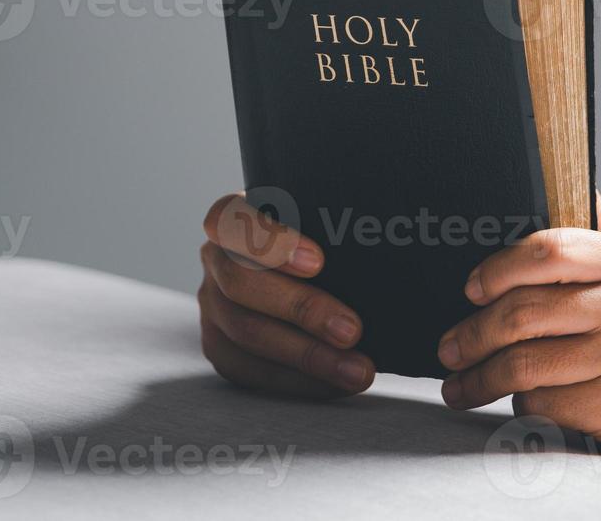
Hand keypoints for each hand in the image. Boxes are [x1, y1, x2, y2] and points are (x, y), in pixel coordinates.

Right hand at [198, 193, 374, 397]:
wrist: (301, 273)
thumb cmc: (323, 237)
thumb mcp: (323, 219)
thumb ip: (336, 223)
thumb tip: (389, 238)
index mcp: (232, 215)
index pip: (232, 219)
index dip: (271, 242)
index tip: (319, 262)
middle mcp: (214, 258)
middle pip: (241, 283)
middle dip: (301, 309)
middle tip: (353, 330)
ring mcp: (211, 304)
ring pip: (246, 332)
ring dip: (308, 355)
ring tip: (359, 370)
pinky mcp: (218, 345)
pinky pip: (250, 370)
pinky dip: (296, 380)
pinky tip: (336, 385)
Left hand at [435, 195, 600, 448]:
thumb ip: (585, 223)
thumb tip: (551, 167)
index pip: (550, 250)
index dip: (498, 269)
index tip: (469, 288)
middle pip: (525, 314)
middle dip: (473, 334)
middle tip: (448, 347)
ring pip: (526, 366)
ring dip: (481, 377)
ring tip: (459, 382)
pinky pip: (545, 403)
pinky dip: (520, 403)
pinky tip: (513, 399)